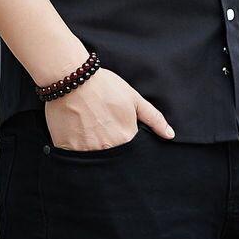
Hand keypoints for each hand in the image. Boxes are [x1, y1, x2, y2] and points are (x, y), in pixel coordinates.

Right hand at [44, 67, 174, 150]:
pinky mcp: (67, 150)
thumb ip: (154, 118)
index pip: (132, 153)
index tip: (118, 132)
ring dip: (94, 149)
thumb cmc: (105, 86)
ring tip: (89, 129)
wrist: (73, 78)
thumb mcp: (134, 98)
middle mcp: (108, 149)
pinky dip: (77, 150)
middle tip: (102, 129)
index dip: (127, 143)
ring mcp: (87, 151)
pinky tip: (76, 133)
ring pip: (94, 160)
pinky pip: (75, 158)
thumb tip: (170, 135)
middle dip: (110, 149)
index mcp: (126, 138)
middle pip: (113, 158)